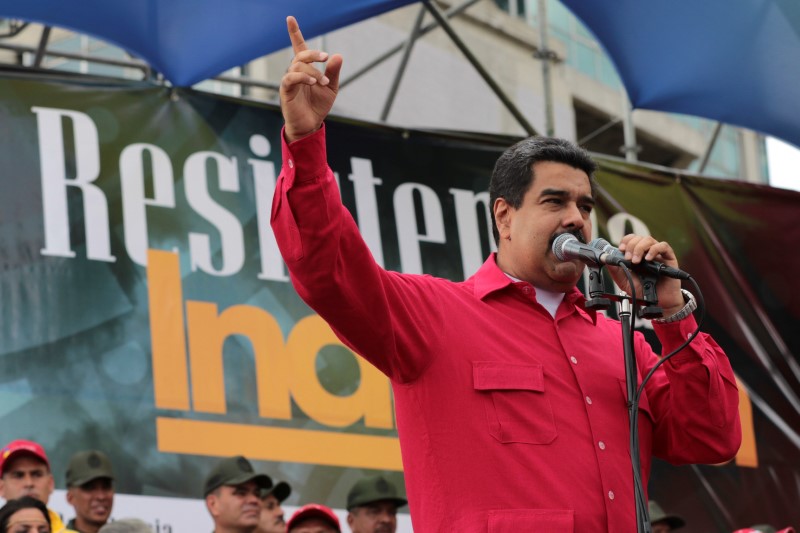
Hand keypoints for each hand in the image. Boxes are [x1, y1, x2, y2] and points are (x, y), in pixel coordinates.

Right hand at [280, 16, 342, 141]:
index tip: (290, 18)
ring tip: (323, 82)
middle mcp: (295, 71)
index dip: (294, 33)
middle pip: (301, 55)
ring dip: (313, 72)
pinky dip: (302, 77)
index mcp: (305, 68)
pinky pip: (291, 78)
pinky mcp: (286, 90)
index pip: (299, 47)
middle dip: (313, 54)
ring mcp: (289, 80)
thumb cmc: (318, 105)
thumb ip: (333, 72)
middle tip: (326, 57)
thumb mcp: (331, 87)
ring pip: (298, 66)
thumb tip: (338, 55)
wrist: (310, 125)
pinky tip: (313, 82)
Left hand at [607, 234, 684, 315]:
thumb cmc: (642, 290)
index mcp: (636, 255)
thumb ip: (615, 270)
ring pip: (649, 239)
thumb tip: (605, 258)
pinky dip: (654, 250)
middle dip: (631, 246)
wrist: (658, 302)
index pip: (631, 239)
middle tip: (628, 259)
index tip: (621, 249)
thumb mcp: (624, 281)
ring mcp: (658, 254)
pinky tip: (648, 259)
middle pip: (639, 238)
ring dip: (640, 248)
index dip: (625, 241)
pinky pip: (663, 246)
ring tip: (636, 261)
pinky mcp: (669, 258)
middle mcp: (647, 252)